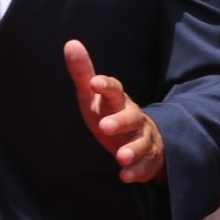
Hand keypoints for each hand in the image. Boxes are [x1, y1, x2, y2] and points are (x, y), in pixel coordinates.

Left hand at [64, 39, 165, 183]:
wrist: (136, 137)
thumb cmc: (108, 111)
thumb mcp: (92, 96)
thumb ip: (81, 73)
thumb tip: (71, 43)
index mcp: (117, 100)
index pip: (114, 90)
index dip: (106, 85)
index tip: (95, 82)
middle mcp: (134, 117)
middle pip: (131, 117)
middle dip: (120, 122)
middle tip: (105, 127)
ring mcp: (144, 138)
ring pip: (142, 143)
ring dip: (132, 150)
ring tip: (120, 156)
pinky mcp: (149, 158)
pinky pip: (145, 165)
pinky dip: (136, 171)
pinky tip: (124, 175)